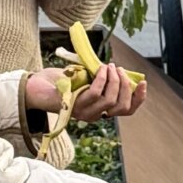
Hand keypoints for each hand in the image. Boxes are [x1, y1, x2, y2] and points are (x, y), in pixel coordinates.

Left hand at [27, 62, 145, 121]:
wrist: (39, 86)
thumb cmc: (65, 81)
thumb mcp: (89, 77)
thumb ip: (105, 77)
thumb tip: (121, 71)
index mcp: (101, 110)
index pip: (127, 110)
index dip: (138, 98)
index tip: (143, 83)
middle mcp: (95, 115)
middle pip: (121, 106)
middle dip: (125, 85)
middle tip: (119, 69)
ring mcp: (85, 113)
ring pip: (110, 100)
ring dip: (114, 80)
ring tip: (109, 66)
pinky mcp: (76, 107)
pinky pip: (96, 93)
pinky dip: (102, 79)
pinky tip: (101, 69)